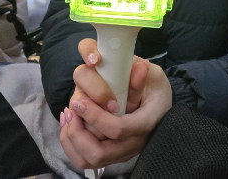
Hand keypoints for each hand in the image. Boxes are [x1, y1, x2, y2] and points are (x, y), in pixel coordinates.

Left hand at [59, 39, 171, 168]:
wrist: (158, 105)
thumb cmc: (155, 89)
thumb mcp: (153, 77)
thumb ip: (141, 75)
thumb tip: (140, 67)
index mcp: (146, 123)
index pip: (117, 129)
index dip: (95, 117)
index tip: (81, 102)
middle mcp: (133, 143)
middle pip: (98, 154)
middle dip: (78, 133)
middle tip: (72, 110)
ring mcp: (121, 152)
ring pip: (87, 160)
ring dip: (71, 139)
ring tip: (68, 115)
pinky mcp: (110, 154)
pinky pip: (84, 159)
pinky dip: (71, 143)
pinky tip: (70, 121)